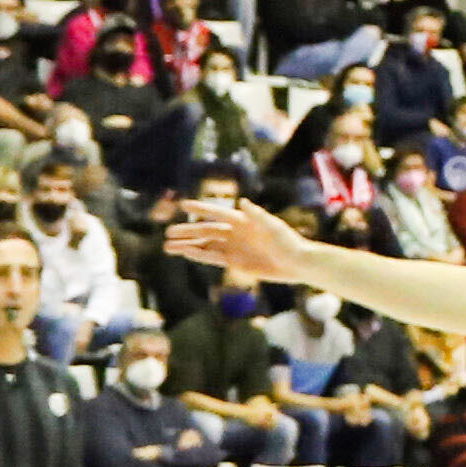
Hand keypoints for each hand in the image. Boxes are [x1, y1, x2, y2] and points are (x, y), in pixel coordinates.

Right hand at [162, 194, 314, 286]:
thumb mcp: (274, 228)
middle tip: (167, 232)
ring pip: (205, 245)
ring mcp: (234, 247)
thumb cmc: (289, 243)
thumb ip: (258, 216)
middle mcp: (235, 233)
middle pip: (206, 230)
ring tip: (167, 246)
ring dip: (187, 245)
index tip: (183, 204)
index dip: (201, 208)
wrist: (298, 264)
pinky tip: (185, 253)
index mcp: (243, 221)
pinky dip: (199, 255)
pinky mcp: (235, 261)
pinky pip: (212, 257)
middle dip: (187, 231)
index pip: (217, 213)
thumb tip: (243, 202)